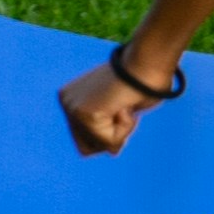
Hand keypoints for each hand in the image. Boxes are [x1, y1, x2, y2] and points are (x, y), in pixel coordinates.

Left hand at [56, 50, 176, 156]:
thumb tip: (112, 152)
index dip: (107, 134)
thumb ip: (110, 128)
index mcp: (72, 97)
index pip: (83, 138)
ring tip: (124, 105)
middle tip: (122, 109)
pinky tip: (124, 106)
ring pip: (100, 145)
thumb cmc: (143, 82)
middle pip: (87, 147)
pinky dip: (124, 129)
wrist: (147, 62)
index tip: (120, 109)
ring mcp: (72, 108)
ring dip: (121, 131)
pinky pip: (109, 141)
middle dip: (111, 135)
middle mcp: (66, 101)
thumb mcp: (121, 108)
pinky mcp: (83, 114)